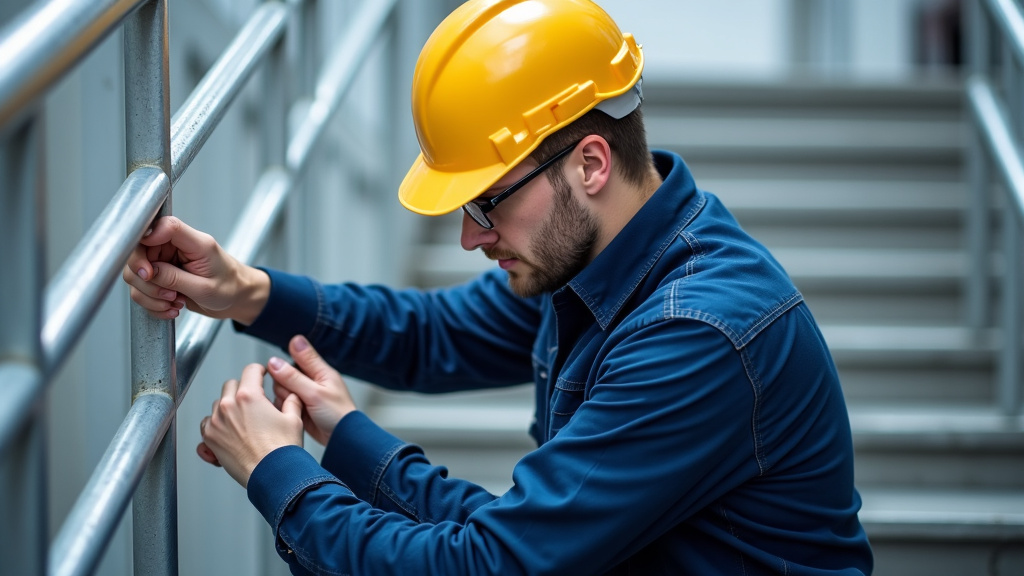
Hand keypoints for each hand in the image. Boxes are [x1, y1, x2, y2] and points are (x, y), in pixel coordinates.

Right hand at [122, 216, 268, 323]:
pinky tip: (170, 308)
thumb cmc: (230, 288)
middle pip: (140, 251)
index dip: (147, 241)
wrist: (237, 299)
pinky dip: (152, 302)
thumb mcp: (204, 288)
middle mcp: (177, 248)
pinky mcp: (162, 275)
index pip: (165, 226)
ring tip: (173, 303)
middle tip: (166, 294)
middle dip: (146, 279)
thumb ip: (174, 278)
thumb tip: (145, 272)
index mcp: (195, 242)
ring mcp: (167, 261)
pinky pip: (142, 288)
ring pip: (137, 273)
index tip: (146, 269)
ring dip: (150, 295)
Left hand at [197, 363, 303, 487]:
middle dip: (243, 389)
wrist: (272, 476)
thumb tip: (289, 394)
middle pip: (232, 385)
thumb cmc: (282, 451)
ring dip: (229, 407)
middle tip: (254, 400)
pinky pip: (208, 423)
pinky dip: (217, 425)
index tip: (260, 375)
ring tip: (243, 420)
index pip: (251, 370)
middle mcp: (228, 406)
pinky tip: (230, 432)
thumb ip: (291, 400)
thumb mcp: (294, 419)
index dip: (259, 370)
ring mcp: (216, 423)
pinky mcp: (209, 439)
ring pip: (218, 404)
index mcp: (249, 396)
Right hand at [267, 335, 356, 445]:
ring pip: (281, 389)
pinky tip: (294, 413)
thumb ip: (294, 377)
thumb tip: (275, 361)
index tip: (283, 373)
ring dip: (286, 398)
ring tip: (300, 407)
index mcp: (320, 371)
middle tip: (298, 396)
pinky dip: (285, 408)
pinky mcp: (298, 406)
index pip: (298, 355)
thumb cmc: (338, 414)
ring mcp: (303, 394)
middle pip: (284, 373)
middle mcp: (310, 380)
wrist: (341, 438)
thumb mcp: (315, 393)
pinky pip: (282, 402)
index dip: (287, 362)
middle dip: (286, 385)